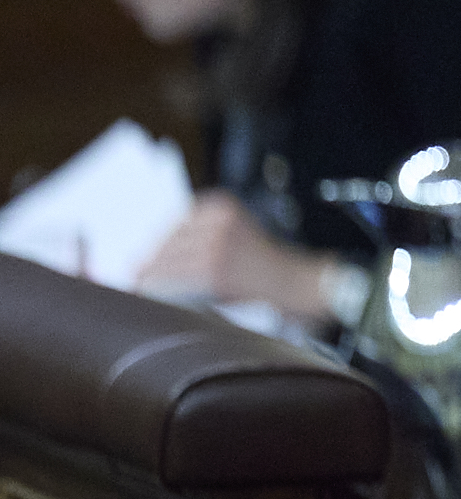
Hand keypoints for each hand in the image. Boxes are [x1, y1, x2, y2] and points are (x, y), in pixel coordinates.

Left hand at [133, 191, 341, 323]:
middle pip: (163, 239)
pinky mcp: (214, 271)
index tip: (131, 253)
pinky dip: (156, 287)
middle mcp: (217, 220)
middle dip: (144, 258)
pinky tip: (149, 293)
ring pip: (163, 260)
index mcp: (220, 205)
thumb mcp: (233, 233)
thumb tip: (144, 250)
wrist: (294, 284)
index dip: (150, 238)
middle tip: (127, 272)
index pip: (170, 220)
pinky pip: (172, 279)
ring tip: (134, 284)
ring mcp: (216, 244)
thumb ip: (198, 233)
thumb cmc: (258, 264)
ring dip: (145, 275)